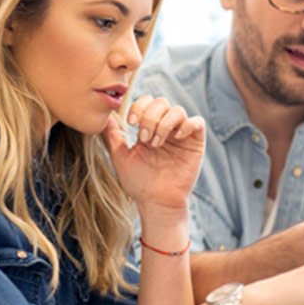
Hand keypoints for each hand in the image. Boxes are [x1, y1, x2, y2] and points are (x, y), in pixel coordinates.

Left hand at [101, 95, 205, 214]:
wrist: (155, 202)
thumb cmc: (138, 183)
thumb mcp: (121, 156)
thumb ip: (114, 136)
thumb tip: (105, 117)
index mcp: (149, 128)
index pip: (147, 102)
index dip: (139, 106)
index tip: (131, 122)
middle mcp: (166, 128)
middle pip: (161, 102)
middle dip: (150, 117)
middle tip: (144, 138)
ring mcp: (181, 135)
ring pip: (178, 110)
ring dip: (164, 123)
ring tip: (156, 143)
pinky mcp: (196, 144)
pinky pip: (198, 122)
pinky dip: (187, 124)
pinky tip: (176, 137)